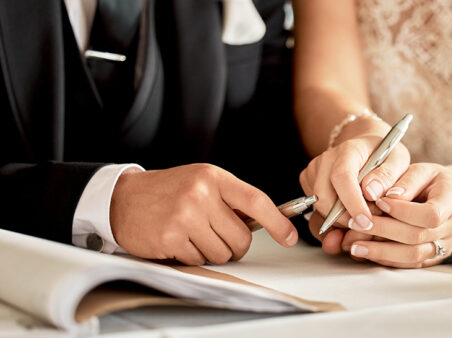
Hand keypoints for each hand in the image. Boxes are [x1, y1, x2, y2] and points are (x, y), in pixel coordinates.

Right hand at [109, 164, 297, 264]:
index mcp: (213, 177)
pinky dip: (191, 256)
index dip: (278, 222)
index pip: (256, 201)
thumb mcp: (202, 182)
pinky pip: (198, 260)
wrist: (123, 198)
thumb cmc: (169, 191)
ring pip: (222, 254)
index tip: (290, 237)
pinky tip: (177, 240)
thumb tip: (267, 222)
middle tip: (216, 235)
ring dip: (211, 251)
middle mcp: (201, 194)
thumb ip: (231, 199)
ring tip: (193, 234)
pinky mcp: (171, 238)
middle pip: (241, 238)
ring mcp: (185, 216)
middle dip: (234, 245)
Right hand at [300, 117, 409, 239]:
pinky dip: (333, 220)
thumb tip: (373, 193)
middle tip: (369, 225)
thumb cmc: (384, 154)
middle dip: (345, 219)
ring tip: (362, 218)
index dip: (352, 203)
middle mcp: (326, 159)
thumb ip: (389, 176)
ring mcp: (314, 171)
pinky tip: (351, 214)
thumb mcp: (398, 160)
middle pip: (324, 197)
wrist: (367, 147)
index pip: (342, 177)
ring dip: (340, 221)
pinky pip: (316, 210)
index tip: (366, 222)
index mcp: (349, 150)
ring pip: (319, 208)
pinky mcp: (308, 182)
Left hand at [323, 163, 451, 267]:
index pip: (430, 214)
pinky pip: (409, 264)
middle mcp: (451, 227)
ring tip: (354, 246)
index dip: (403, 211)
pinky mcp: (432, 257)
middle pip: (416, 237)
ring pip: (412, 255)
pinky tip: (366, 252)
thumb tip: (386, 196)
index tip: (379, 201)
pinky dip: (386, 259)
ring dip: (381, 251)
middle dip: (383, 230)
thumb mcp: (422, 171)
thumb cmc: (433, 180)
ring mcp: (444, 246)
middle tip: (354, 224)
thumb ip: (406, 181)